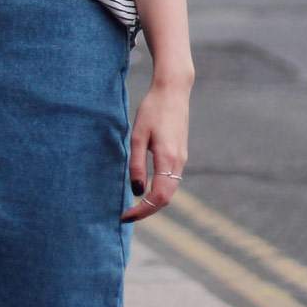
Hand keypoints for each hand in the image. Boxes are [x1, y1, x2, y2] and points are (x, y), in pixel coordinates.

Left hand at [121, 78, 189, 222]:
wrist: (173, 91)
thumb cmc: (152, 109)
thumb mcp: (137, 135)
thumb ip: (136, 164)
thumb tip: (136, 191)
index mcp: (167, 159)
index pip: (158, 197)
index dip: (142, 211)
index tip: (125, 215)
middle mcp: (178, 163)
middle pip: (166, 199)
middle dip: (147, 211)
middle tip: (126, 215)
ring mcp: (182, 159)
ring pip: (170, 191)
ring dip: (153, 202)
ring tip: (133, 205)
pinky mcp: (180, 154)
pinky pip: (171, 181)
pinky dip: (159, 191)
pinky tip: (145, 189)